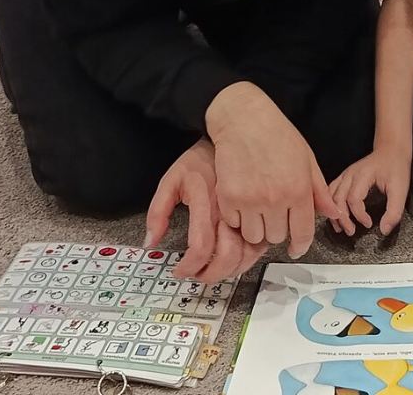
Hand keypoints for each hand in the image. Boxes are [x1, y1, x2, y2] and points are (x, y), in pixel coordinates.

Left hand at [143, 139, 267, 282]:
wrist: (234, 135)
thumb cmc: (201, 160)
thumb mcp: (172, 180)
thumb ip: (157, 212)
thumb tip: (150, 242)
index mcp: (207, 203)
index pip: (200, 247)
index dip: (189, 266)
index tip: (180, 271)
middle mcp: (231, 211)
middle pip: (228, 257)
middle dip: (212, 275)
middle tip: (200, 276)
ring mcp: (250, 213)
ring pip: (248, 254)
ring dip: (231, 270)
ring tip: (215, 269)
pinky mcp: (261, 212)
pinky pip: (261, 243)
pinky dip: (249, 258)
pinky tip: (236, 257)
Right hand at [206, 83, 341, 258]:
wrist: (244, 119)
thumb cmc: (277, 135)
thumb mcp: (307, 160)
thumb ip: (319, 191)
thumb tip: (334, 213)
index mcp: (298, 190)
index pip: (302, 233)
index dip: (300, 245)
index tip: (296, 249)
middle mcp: (275, 199)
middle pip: (275, 238)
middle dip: (277, 229)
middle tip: (274, 213)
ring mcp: (249, 200)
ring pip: (253, 236)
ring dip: (256, 227)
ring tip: (257, 209)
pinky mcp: (228, 197)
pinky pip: (233, 223)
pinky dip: (236, 217)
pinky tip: (241, 201)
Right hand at [327, 148, 411, 236]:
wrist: (392, 150)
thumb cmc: (396, 167)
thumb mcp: (400, 190)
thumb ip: (394, 211)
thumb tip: (384, 229)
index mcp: (363, 175)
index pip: (353, 199)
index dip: (359, 215)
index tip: (368, 224)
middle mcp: (350, 174)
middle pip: (338, 198)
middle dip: (342, 218)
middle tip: (351, 231)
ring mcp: (345, 175)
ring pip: (331, 195)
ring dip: (334, 213)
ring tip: (340, 227)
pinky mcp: (344, 177)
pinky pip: (331, 191)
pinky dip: (331, 205)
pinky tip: (337, 215)